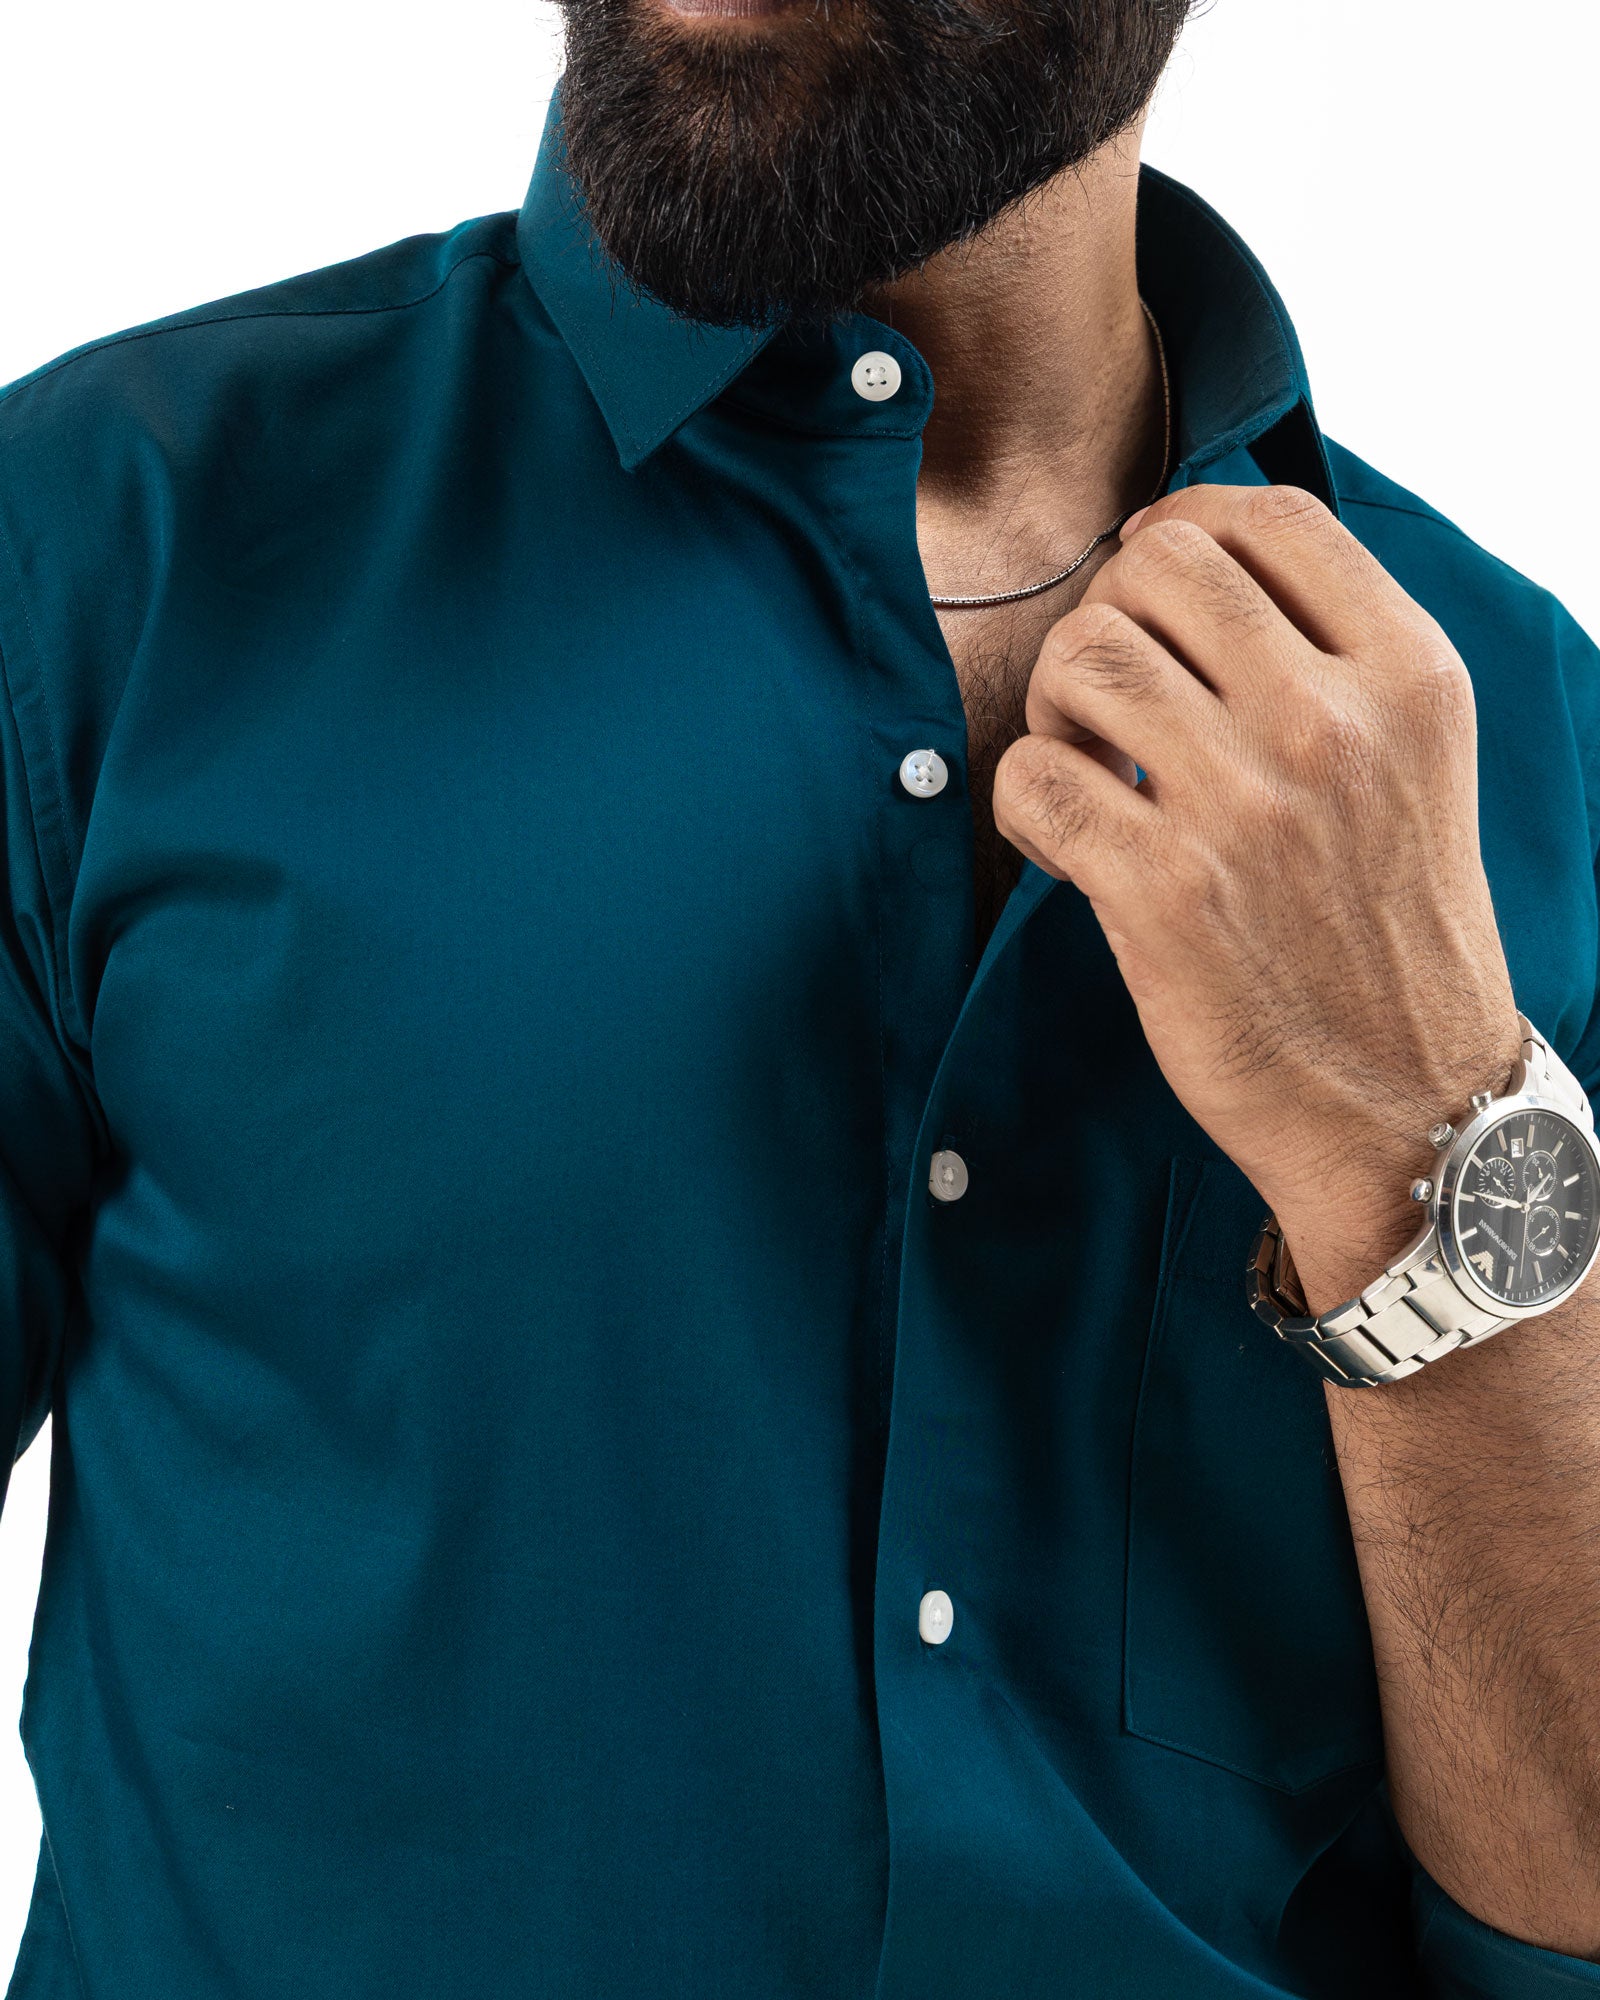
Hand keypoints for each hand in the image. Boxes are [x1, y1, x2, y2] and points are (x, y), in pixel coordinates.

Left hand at [991, 484, 1523, 1311]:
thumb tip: (1193, 564)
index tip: (1151, 579)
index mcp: (1409, 677)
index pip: (1269, 519)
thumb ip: (1331, 659)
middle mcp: (1333, 724)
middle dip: (1108, 611)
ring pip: (1084, 656)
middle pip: (1159, 566)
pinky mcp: (1165, 894)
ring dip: (1055, 701)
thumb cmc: (1393, 932)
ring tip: (1084, 759)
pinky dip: (1024, 797)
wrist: (1408, 1104)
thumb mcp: (1415, 764)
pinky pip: (1032, 779)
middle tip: (1109, 689)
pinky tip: (1061, 836)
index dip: (1181, 525)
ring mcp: (1247, 808)